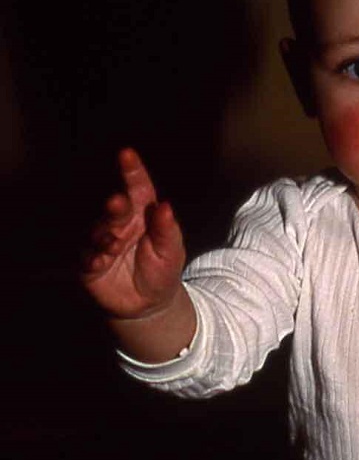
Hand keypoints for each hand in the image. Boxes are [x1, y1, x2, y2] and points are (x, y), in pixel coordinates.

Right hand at [83, 148, 185, 320]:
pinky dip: (91, 258)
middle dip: (115, 205)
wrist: (150, 305)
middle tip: (117, 203)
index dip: (132, 171)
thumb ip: (167, 230)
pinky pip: (86, 258)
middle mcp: (119, 224)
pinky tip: (99, 261)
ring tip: (113, 243)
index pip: (137, 188)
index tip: (127, 154)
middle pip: (114, 209)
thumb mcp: (172, 252)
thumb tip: (166, 206)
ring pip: (97, 232)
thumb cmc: (162, 270)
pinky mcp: (90, 265)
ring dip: (103, 235)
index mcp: (142, 214)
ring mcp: (102, 242)